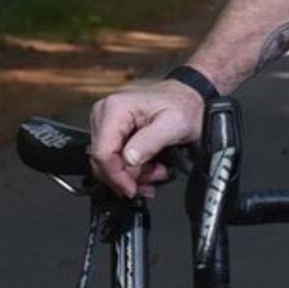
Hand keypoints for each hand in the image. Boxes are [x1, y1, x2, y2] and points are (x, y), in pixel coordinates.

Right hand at [87, 78, 205, 200]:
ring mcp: (105, 123)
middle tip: (151, 178)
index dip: (117, 177)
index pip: (102, 153)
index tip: (132, 189)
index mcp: (115, 109)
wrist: (187, 99)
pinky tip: (148, 167)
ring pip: (106, 164)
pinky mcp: (111, 132)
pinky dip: (130, 170)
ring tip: (155, 171)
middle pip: (102, 162)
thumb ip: (151, 142)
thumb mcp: (175, 124)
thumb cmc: (182, 105)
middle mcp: (105, 113)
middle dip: (127, 177)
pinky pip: (113, 160)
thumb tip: (129, 159)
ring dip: (131, 175)